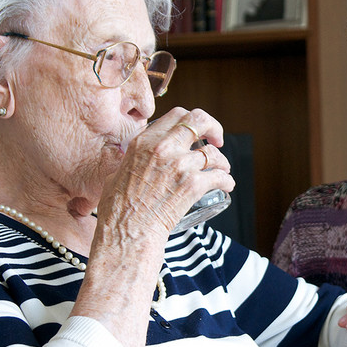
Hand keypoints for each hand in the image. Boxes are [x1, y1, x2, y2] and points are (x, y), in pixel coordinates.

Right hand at [98, 107, 234, 239]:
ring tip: (222, 169)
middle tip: (217, 139)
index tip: (198, 131)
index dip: (192, 120)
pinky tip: (227, 185)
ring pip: (213, 152)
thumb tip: (138, 161)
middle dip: (214, 127)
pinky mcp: (192, 184)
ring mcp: (179, 165)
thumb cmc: (119, 208)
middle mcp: (163, 148)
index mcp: (144, 141)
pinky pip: (220, 176)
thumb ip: (132, 161)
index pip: (177, 115)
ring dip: (222, 161)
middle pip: (199, 120)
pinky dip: (227, 181)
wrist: (128, 230)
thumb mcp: (118, 172)